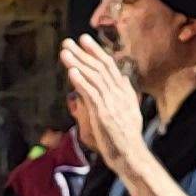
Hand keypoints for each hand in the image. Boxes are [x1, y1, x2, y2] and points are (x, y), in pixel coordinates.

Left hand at [61, 37, 147, 172]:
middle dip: (83, 53)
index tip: (84, 40)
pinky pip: (91, 94)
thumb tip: (124, 78)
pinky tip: (71, 72)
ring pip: (93, 77)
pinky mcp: (103, 114)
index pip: (109, 66)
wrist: (131, 155)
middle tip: (68, 41)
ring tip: (65, 52)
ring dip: (78, 63)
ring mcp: (111, 103)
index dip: (96, 51)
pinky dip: (81, 81)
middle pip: (99, 68)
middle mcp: (119, 94)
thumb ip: (126, 93)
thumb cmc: (127, 137)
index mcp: (124, 92)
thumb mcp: (130, 111)